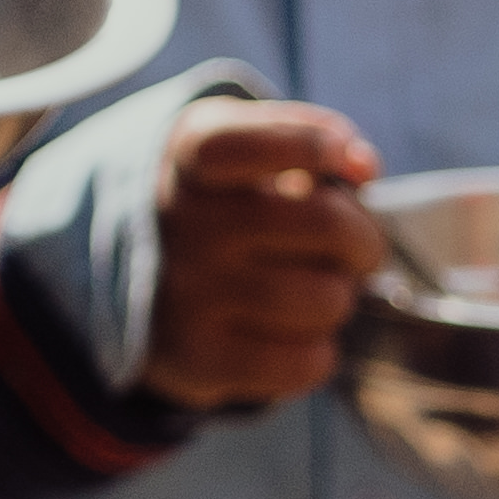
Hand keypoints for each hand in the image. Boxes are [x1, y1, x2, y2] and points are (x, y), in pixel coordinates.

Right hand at [142, 96, 386, 407]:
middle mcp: (178, 224)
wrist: (134, 282)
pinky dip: (319, 353)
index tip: (340, 157)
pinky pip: (302, 362)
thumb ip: (304, 136)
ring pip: (321, 299)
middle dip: (364, 239)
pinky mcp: (195, 358)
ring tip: (317, 291)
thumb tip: (362, 164)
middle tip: (360, 250)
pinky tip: (296, 333)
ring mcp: (184, 293)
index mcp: (187, 159)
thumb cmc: (220, 204)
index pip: (250, 144)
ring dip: (338, 298)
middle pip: (322, 223)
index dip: (311, 145)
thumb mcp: (240, 147)